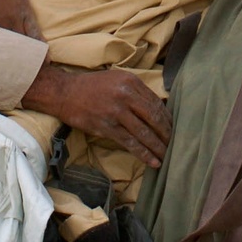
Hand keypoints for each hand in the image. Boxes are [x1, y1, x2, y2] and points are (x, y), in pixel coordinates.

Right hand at [23, 63, 171, 166]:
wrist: (65, 92)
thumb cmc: (93, 86)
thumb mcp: (118, 79)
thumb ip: (137, 91)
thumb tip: (159, 108)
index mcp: (131, 81)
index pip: (156, 102)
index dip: (167, 118)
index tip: (175, 129)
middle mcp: (126, 95)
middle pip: (154, 117)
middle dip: (167, 133)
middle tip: (177, 145)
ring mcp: (116, 112)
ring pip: (144, 132)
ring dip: (158, 147)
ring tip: (168, 156)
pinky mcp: (106, 127)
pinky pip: (130, 143)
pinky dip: (144, 153)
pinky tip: (153, 161)